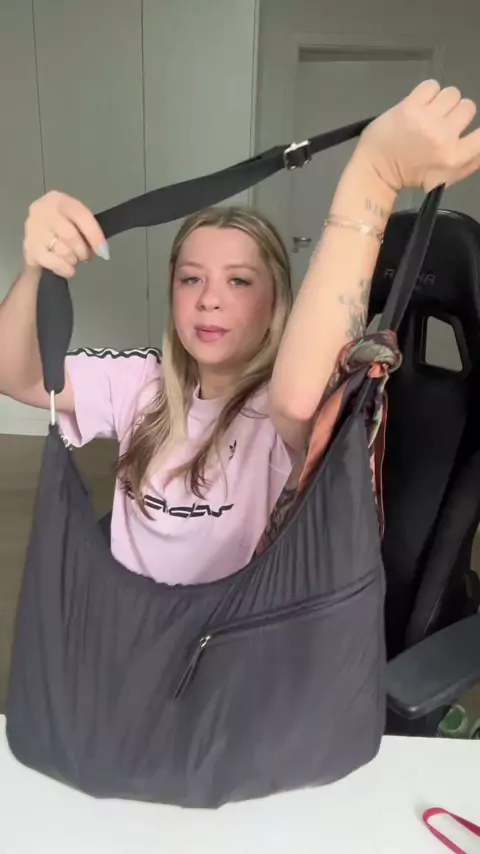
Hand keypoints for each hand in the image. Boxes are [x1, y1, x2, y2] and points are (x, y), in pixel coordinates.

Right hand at [23, 190, 108, 278]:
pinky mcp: (30, 249)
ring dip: (74, 260)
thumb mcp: (73, 219)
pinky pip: (54, 263)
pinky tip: (68, 268)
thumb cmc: (61, 226)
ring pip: (63, 251)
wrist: (36, 236)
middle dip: (83, 251)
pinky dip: (65, 269)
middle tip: (86, 256)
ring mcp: (34, 230)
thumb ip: (86, 229)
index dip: (94, 235)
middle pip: (70, 236)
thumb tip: (102, 249)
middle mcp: (43, 211)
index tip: (104, 251)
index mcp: (58, 200)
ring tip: (73, 258)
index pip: (80, 215)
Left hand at [357, 80, 479, 192]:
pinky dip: (427, 93)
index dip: (478, 128)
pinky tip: (419, 106)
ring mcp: (426, 120)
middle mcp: (443, 136)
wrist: (377, 171)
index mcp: (454, 157)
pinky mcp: (409, 107)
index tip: (465, 127)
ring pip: (452, 93)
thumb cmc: (411, 176)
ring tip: (429, 114)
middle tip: (441, 122)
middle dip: (456, 113)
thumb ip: (471, 161)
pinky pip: (431, 86)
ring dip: (442, 102)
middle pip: (468, 106)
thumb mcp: (446, 178)